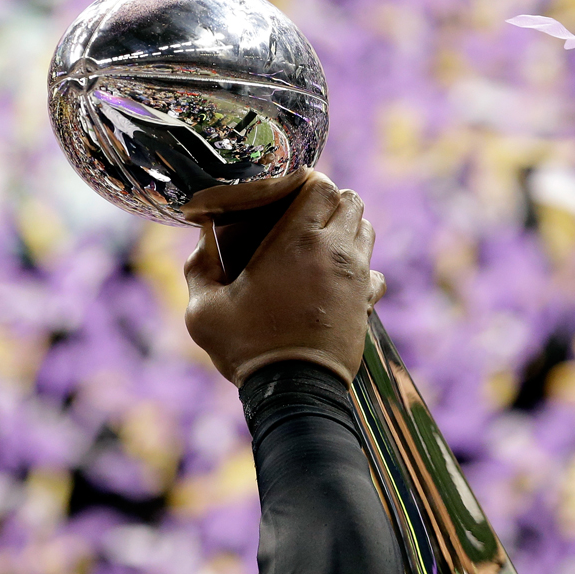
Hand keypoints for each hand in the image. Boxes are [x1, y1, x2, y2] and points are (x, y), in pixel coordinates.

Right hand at [184, 172, 385, 386]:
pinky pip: (375, 271)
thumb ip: (199, 268)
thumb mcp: (204, 310)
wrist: (295, 392)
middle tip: (302, 217)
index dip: (306, 181)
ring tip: (319, 245)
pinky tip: (335, 282)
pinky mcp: (367, 303)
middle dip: (330, 202)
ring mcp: (357, 277)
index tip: (287, 191)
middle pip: (351, 201)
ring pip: (366, 231)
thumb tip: (204, 242)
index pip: (321, 184)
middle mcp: (335, 251)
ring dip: (347, 230)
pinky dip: (360, 268)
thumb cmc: (248, 348)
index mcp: (297, 241)